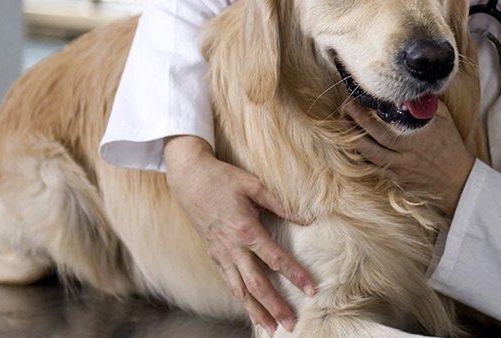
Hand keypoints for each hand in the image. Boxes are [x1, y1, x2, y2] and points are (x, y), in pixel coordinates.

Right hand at [163, 135, 316, 333]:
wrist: (189, 178)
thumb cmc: (224, 178)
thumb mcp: (254, 184)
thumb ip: (282, 205)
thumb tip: (308, 219)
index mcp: (245, 229)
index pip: (275, 259)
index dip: (295, 275)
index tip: (311, 290)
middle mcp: (232, 247)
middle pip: (256, 284)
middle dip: (275, 306)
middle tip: (292, 324)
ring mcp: (220, 254)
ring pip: (239, 290)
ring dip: (256, 311)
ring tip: (271, 328)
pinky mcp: (213, 255)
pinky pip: (228, 282)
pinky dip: (240, 299)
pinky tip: (251, 310)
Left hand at [342, 100, 475, 215]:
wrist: (458, 181)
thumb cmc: (451, 147)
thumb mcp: (445, 120)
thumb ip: (426, 105)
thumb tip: (408, 92)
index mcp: (418, 137)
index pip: (386, 123)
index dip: (368, 112)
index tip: (359, 99)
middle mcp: (406, 154)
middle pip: (372, 138)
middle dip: (356, 121)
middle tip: (346, 107)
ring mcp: (399, 169)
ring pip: (369, 154)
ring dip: (354, 138)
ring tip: (345, 124)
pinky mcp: (397, 180)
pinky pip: (375, 167)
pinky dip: (363, 155)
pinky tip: (357, 144)